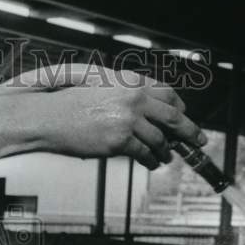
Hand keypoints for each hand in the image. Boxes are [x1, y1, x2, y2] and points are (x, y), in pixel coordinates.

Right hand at [0, 63, 206, 168]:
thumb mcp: (99, 86)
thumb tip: (147, 108)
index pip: (167, 93)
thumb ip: (124, 93)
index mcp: (129, 81)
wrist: (45, 117)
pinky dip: (151, 160)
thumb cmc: (67, 103)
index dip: (180, 107)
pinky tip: (152, 163)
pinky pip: (144, 153)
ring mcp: (127, 119)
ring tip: (166, 157)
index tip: (185, 116)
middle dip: (190, 131)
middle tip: (199, 140)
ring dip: (165, 151)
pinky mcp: (118, 141)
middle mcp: (133, 98)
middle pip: (173, 116)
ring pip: (159, 138)